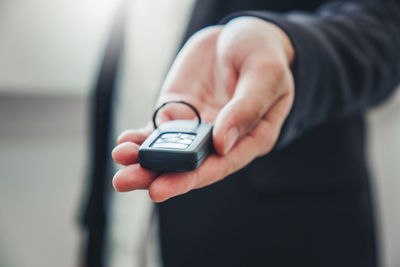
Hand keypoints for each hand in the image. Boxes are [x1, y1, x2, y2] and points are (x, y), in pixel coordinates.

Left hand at [112, 17, 294, 201]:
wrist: (239, 35)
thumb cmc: (263, 53)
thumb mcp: (265, 74)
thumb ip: (248, 107)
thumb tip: (222, 143)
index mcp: (252, 137)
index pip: (222, 164)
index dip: (194, 176)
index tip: (165, 185)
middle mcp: (222, 138)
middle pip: (191, 164)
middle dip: (159, 174)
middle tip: (128, 182)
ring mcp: (197, 126)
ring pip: (170, 151)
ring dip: (144, 160)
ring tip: (120, 163)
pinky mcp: (177, 111)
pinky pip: (158, 130)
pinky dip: (141, 138)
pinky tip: (124, 143)